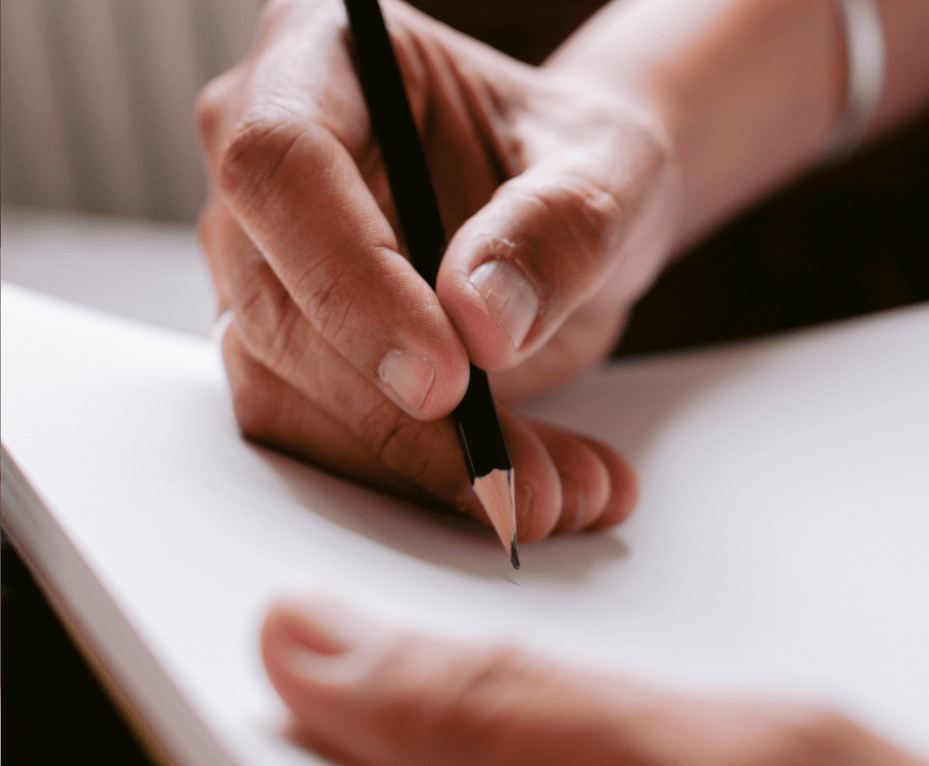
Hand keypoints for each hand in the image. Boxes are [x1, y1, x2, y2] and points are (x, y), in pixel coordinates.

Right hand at [196, 0, 675, 541]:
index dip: (355, 284)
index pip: (284, 168)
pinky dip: (425, 483)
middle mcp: (271, 171)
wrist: (574, 221)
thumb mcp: (609, 169)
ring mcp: (272, 271)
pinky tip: (523, 491)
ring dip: (420, 470)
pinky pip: (327, 440)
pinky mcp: (297, 356)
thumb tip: (478, 323)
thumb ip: (555, 228)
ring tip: (551, 494)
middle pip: (277, 307)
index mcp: (322, 60)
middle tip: (516, 480)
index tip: (448, 378)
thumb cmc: (579, 162)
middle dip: (401, 420)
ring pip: (289, 396)